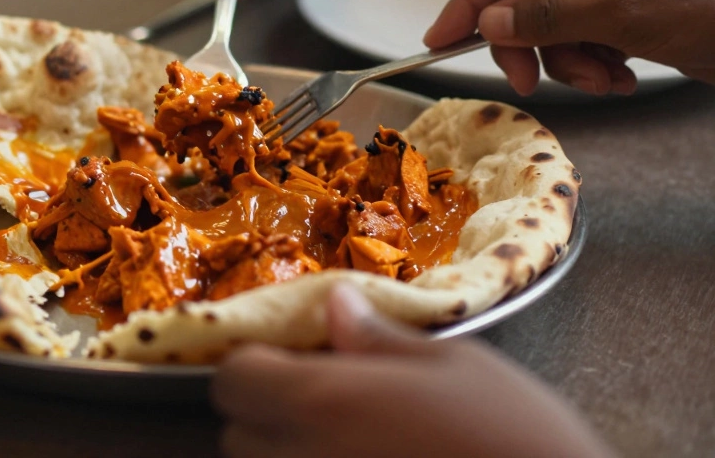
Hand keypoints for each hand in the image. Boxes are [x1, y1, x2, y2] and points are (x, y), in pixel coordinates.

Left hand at [211, 284, 613, 457]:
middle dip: (265, 418)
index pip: (233, 379)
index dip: (254, 367)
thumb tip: (334, 306)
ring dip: (286, 457)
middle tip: (321, 410)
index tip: (287, 364)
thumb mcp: (455, 367)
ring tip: (346, 446)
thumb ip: (378, 340)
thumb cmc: (517, 437)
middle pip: (237, 436)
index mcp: (321, 401)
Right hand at [424, 0, 714, 94]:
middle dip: (531, 46)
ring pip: (548, 25)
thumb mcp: (621, 16)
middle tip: (528, 82)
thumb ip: (545, 19)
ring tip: (607, 79)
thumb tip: (487, 21)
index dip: (468, 4)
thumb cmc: (713, 7)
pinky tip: (622, 75)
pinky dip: (592, 63)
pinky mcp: (618, 2)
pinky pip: (577, 36)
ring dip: (569, 63)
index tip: (437, 40)